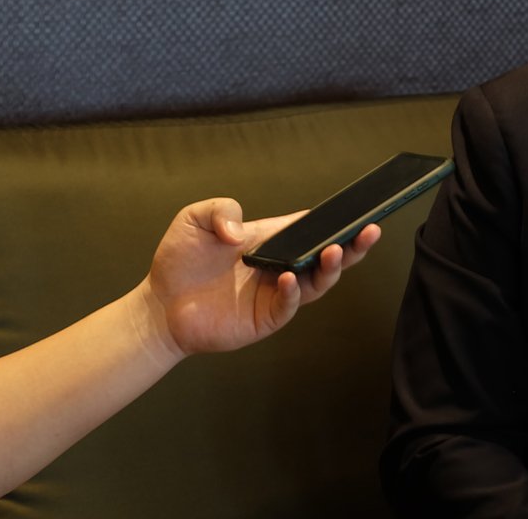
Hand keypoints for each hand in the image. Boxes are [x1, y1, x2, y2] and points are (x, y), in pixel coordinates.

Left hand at [134, 198, 380, 360]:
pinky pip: (289, 306)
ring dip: (331, 267)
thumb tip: (241, 232)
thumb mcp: (195, 218)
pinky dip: (294, 293)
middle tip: (369, 230)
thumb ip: (221, 210)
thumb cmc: (179, 260)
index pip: (312, 228)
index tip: (357, 210)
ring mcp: (276, 293)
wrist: (158, 304)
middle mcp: (281, 265)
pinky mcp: (265, 318)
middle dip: (353, 245)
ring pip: (318, 282)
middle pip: (328, 256)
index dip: (334, 220)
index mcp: (272, 239)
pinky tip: (291, 279)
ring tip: (335, 251)